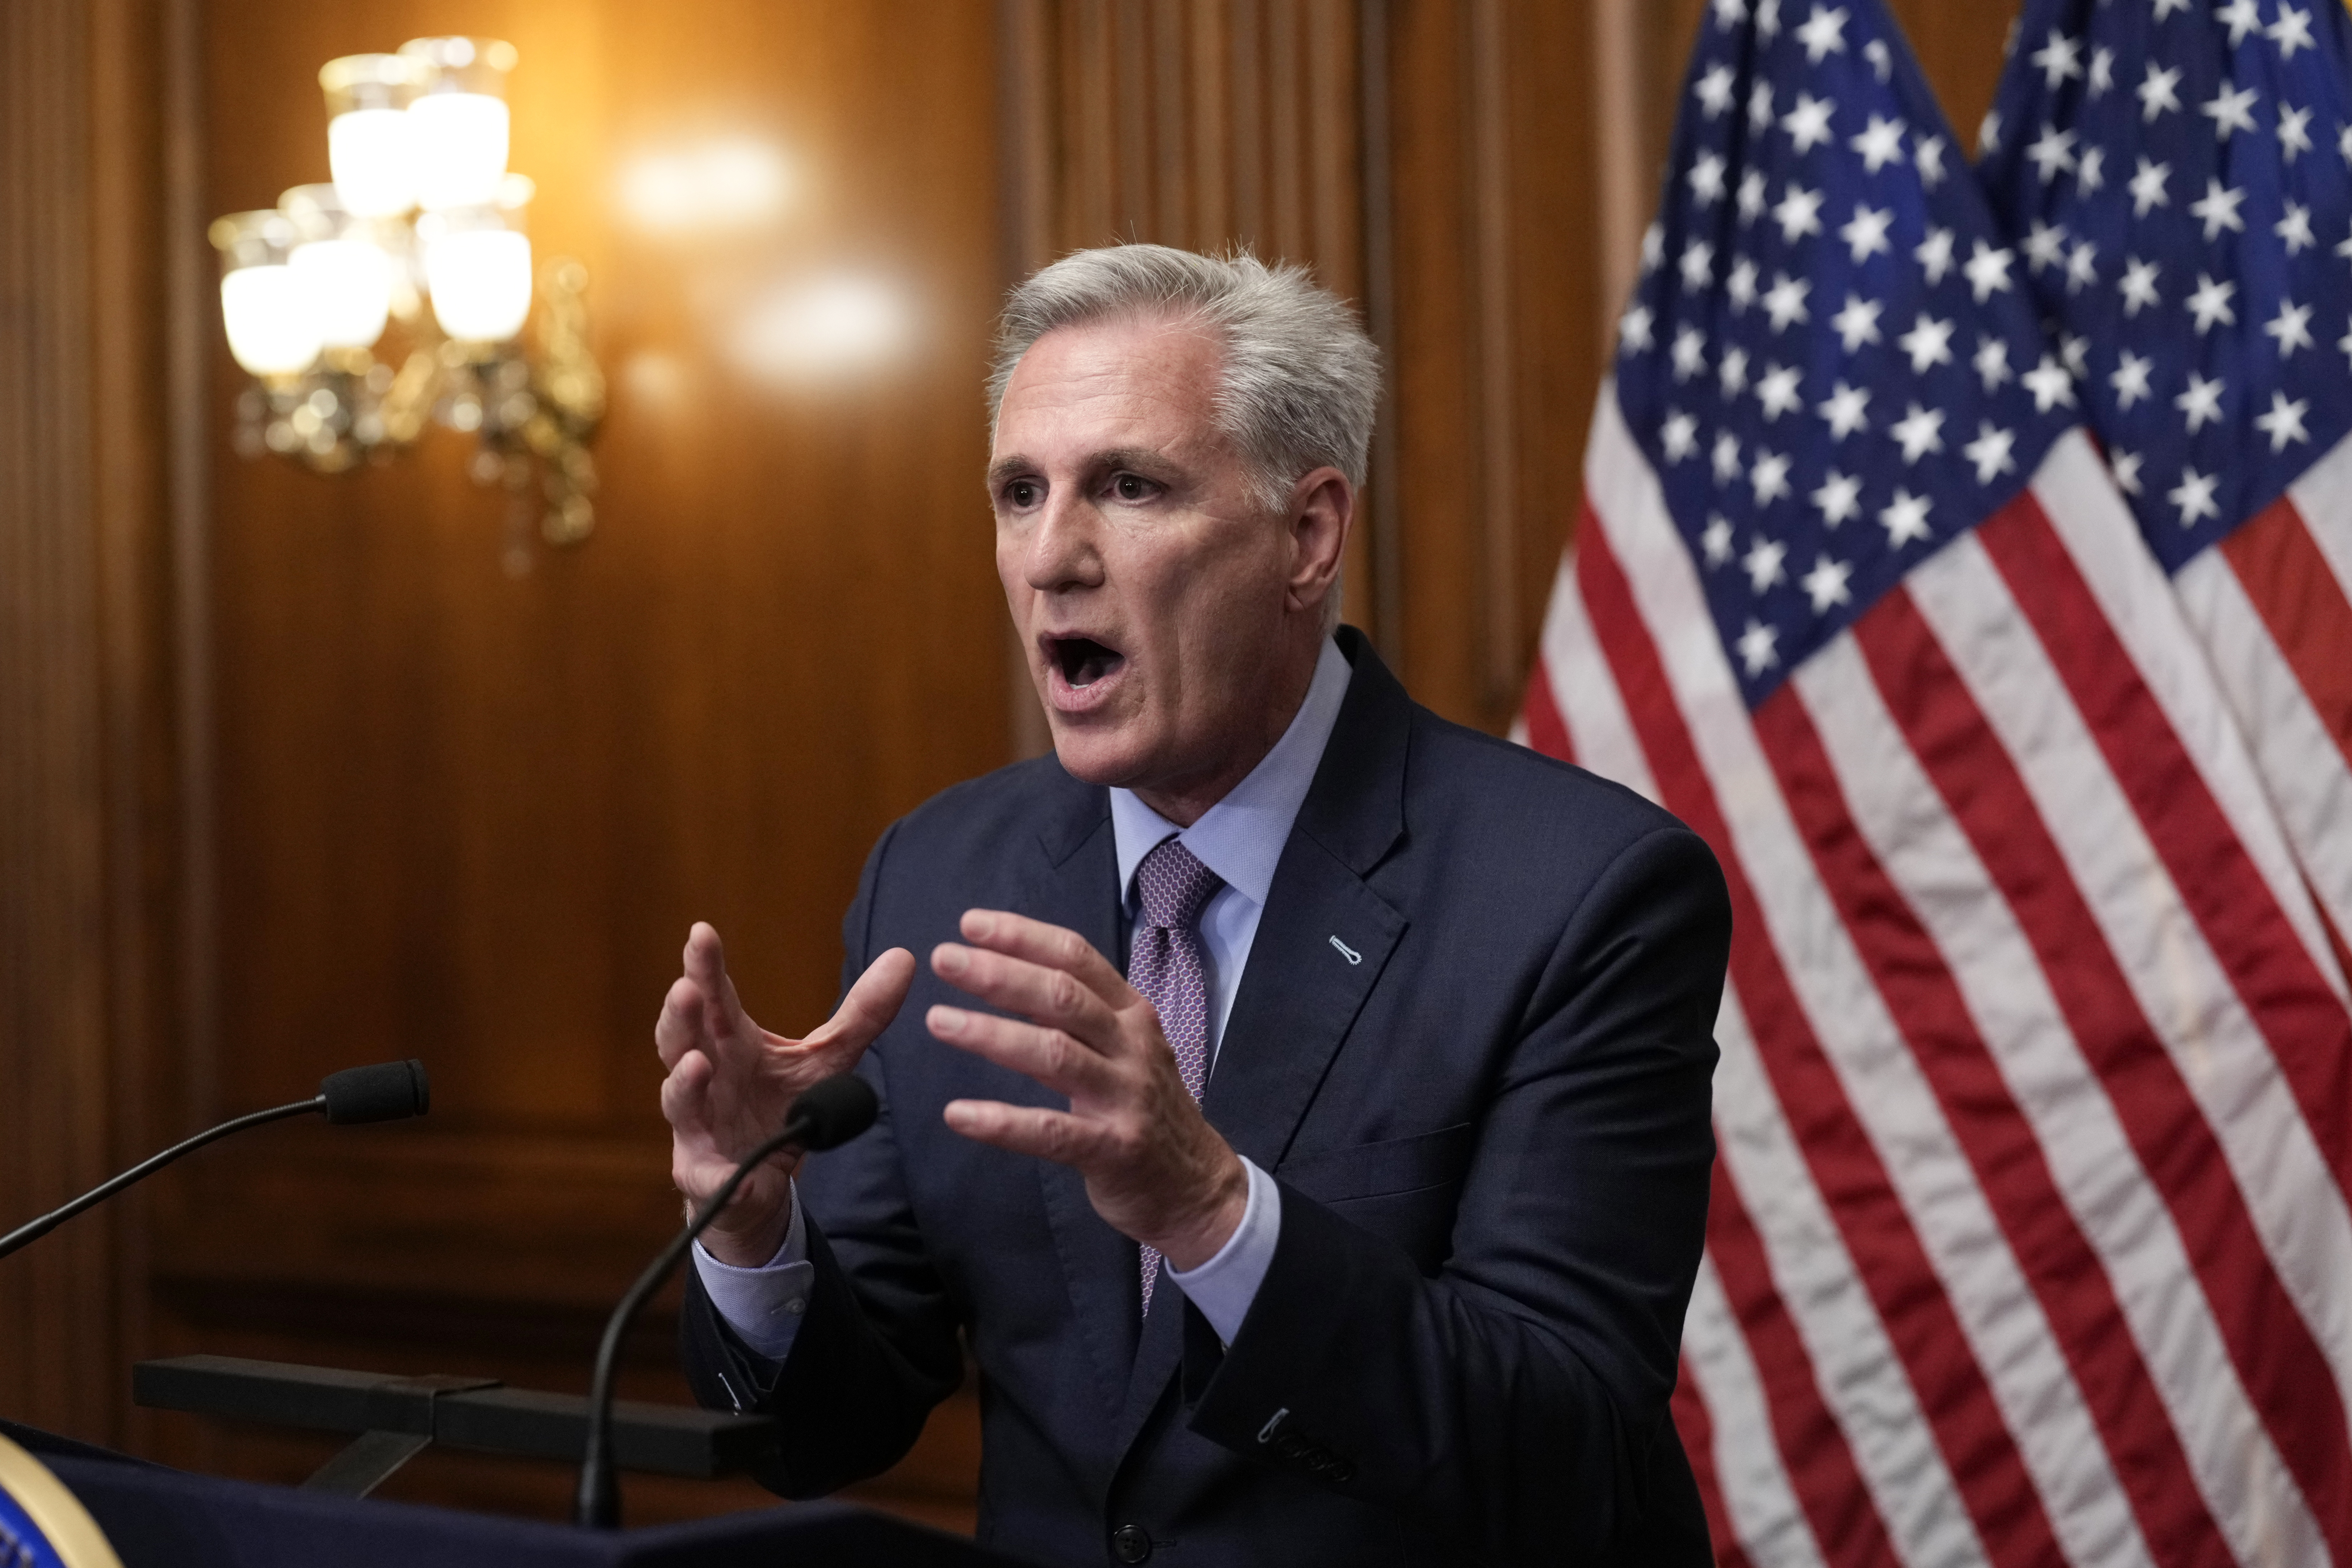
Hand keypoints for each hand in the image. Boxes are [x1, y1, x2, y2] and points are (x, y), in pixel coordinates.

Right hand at [656, 922, 914, 1265]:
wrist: (760, 1181)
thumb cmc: (781, 1104)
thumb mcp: (828, 1058)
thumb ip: (862, 1014)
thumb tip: (905, 957)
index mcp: (731, 1041)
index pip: (714, 997)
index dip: (704, 966)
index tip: (701, 931)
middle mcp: (706, 1076)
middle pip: (680, 1038)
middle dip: (681, 1013)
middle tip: (686, 988)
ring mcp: (698, 1125)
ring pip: (679, 1100)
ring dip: (684, 1082)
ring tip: (697, 1064)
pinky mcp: (705, 1174)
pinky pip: (707, 1177)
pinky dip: (716, 1176)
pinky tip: (730, 1177)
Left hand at [926, 910, 1247, 1270]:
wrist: (1197, 1187)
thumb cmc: (1147, 1110)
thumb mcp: (1125, 1049)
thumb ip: (1077, 1015)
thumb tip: (1010, 974)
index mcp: (1132, 1014)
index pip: (1076, 958)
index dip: (1023, 936)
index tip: (971, 924)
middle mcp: (1132, 1046)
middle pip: (1062, 997)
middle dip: (1000, 973)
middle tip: (944, 959)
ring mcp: (1126, 1097)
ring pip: (1054, 1054)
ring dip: (992, 1035)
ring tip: (938, 1021)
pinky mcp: (1114, 1149)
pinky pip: (1050, 1132)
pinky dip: (1002, 1122)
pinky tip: (958, 1115)